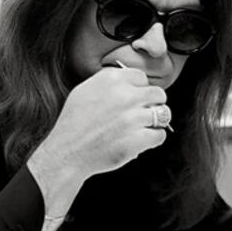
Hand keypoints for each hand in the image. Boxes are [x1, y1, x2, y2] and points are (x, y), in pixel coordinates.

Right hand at [27, 66, 167, 191]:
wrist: (67, 153)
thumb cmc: (74, 124)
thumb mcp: (84, 91)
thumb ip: (109, 82)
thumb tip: (132, 82)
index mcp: (111, 79)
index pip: (142, 77)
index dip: (140, 90)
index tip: (135, 100)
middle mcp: (124, 96)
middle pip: (158, 94)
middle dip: (154, 103)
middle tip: (144, 114)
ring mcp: (132, 118)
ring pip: (163, 114)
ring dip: (156, 121)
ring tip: (144, 128)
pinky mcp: (137, 139)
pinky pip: (160, 135)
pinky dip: (153, 139)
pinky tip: (141, 141)